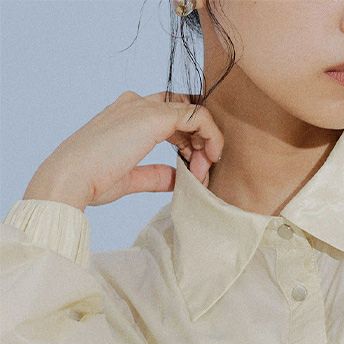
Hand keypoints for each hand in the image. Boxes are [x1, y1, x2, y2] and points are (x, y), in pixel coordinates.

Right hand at [22, 90, 223, 210]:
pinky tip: (208, 160)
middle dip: (201, 142)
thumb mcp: (131, 177)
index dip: (189, 143)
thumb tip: (177, 177)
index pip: (171, 117)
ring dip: (208, 142)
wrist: (72, 177)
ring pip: (194, 112)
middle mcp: (136, 104)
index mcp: (127, 114)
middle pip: (184, 112)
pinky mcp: (155, 116)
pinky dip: (211, 137)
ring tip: (202, 172)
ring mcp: (145, 107)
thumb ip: (156, 174)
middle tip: (200, 173)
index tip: (192, 170)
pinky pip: (198, 116)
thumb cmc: (93, 180)